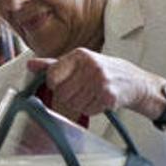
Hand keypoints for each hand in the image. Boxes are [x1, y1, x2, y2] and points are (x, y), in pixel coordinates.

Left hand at [26, 48, 163, 116]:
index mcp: (79, 55)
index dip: (55, 84)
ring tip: (92, 94)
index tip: (64, 83)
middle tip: (82, 90)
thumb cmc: (104, 71)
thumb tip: (29, 64)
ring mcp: (100, 80)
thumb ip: (52, 65)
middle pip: (61, 92)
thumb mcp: (78, 63)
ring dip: (80, 103)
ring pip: (73, 103)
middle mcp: (90, 65)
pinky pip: (87, 110)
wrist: (136, 82)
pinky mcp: (108, 95)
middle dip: (69, 96)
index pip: (51, 76)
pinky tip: (100, 99)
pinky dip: (91, 109)